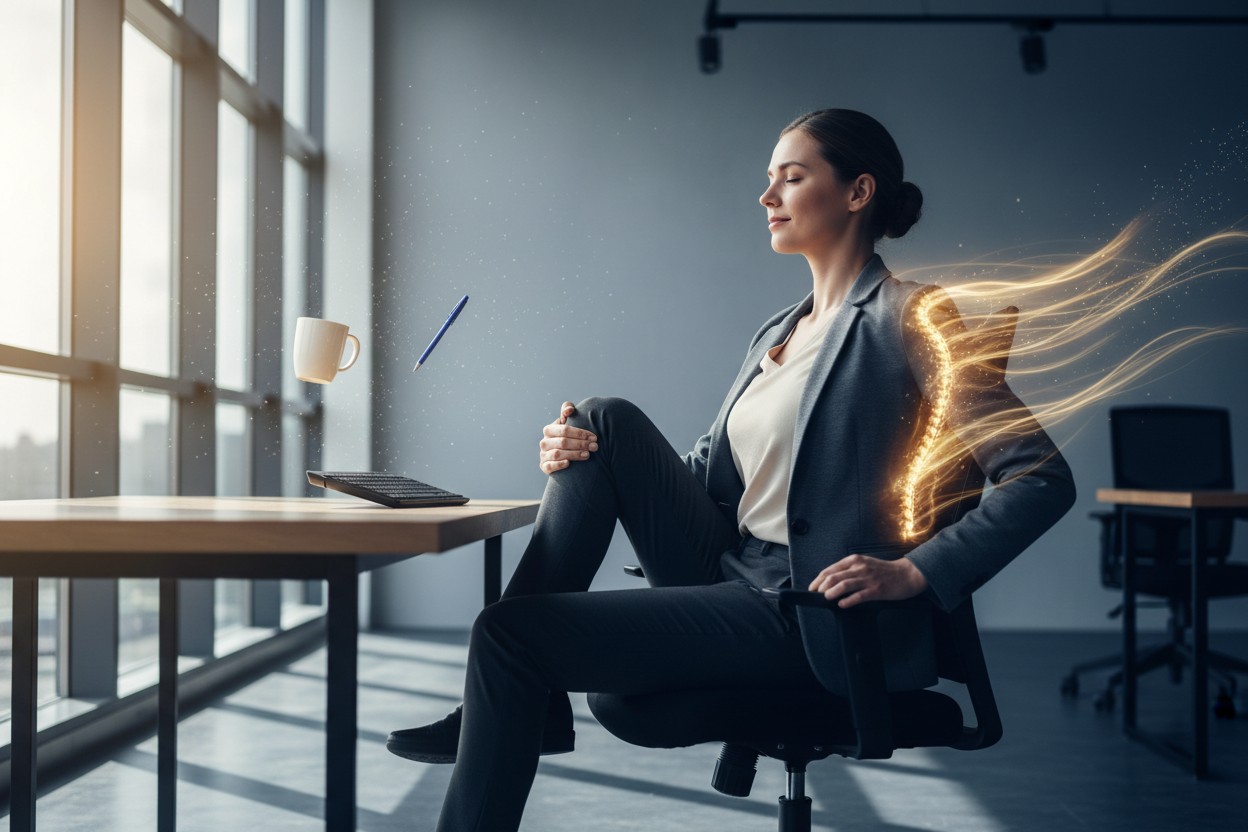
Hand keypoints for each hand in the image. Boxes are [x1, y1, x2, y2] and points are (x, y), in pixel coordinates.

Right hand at [538, 401, 598, 474]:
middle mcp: (544, 442)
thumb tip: (570, 409)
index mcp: (549, 429)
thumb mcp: (565, 423)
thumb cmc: (566, 437)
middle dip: (581, 444)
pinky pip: (550, 466)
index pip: (565, 430)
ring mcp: (543, 455)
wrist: (559, 457)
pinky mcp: (544, 466)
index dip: (580, 433)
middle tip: (595, 447)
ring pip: (558, 454)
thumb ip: (566, 412)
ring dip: (574, 454)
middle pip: (563, 442)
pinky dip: (558, 464)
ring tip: (587, 454)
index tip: (594, 437)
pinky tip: (568, 463)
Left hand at [807, 554, 927, 607]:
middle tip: (816, 594)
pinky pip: (859, 596)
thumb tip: (831, 580)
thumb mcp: (864, 563)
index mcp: (855, 561)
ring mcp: (868, 579)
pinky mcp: (876, 590)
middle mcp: (860, 568)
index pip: (831, 569)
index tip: (812, 587)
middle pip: (834, 577)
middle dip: (821, 586)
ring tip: (826, 597)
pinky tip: (842, 605)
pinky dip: (848, 601)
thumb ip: (849, 569)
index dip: (818, 579)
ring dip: (832, 592)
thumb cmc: (885, 570)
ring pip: (844, 585)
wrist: (907, 574)